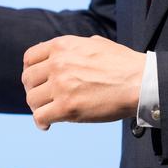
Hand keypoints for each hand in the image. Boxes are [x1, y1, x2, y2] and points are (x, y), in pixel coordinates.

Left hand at [21, 35, 145, 129]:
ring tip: (47, 112)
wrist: (139, 82)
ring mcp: (61, 86)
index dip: (31, 71)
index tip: (37, 81)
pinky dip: (41, 122)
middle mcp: (57, 63)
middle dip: (33, 90)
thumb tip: (60, 54)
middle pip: (28, 80)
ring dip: (38, 108)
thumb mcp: (94, 43)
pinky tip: (47, 125)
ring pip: (32, 100)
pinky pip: (40, 117)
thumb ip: (72, 48)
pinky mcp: (67, 107)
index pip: (30, 58)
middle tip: (43, 99)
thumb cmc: (123, 64)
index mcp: (62, 46)